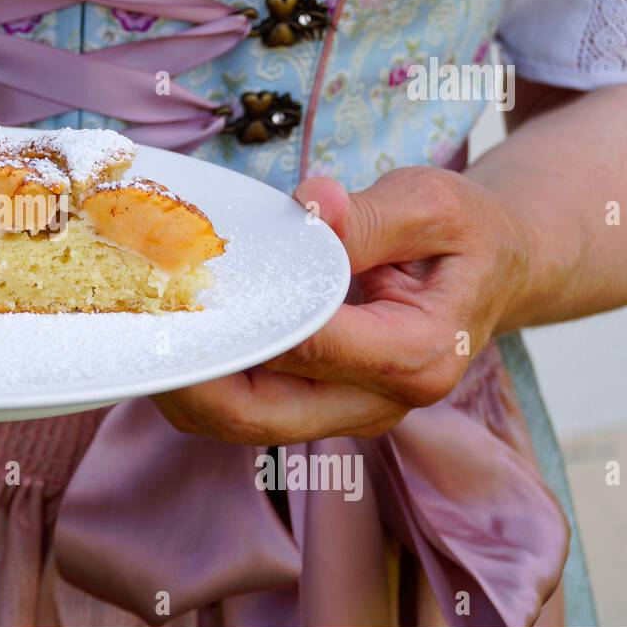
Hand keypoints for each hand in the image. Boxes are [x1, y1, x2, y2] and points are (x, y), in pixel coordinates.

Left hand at [154, 166, 531, 444]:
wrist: (493, 271)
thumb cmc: (464, 235)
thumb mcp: (432, 202)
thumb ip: (368, 214)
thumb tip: (312, 206)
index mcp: (418, 355)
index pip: (307, 346)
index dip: (239, 321)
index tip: (176, 289)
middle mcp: (380, 403)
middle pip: (258, 414)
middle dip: (188, 379)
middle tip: (133, 330)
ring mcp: (347, 413)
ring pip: (241, 423)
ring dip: (184, 387)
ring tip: (138, 333)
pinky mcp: (320, 408)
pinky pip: (246, 409)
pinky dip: (203, 382)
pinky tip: (172, 339)